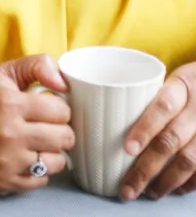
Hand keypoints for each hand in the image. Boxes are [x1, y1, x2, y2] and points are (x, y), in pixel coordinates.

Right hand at [0, 54, 74, 194]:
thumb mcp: (4, 72)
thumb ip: (37, 65)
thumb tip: (63, 84)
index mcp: (9, 103)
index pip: (62, 111)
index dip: (57, 107)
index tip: (46, 106)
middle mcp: (8, 134)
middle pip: (65, 138)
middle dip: (59, 129)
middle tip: (44, 124)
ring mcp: (6, 161)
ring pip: (57, 162)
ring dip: (50, 151)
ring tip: (35, 140)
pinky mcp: (4, 181)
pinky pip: (42, 181)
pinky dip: (38, 170)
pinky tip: (23, 156)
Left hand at [121, 63, 195, 200]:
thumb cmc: (180, 80)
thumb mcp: (164, 75)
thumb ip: (137, 87)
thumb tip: (82, 94)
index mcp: (182, 85)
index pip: (162, 107)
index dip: (145, 128)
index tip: (127, 148)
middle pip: (172, 141)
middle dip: (147, 168)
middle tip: (127, 187)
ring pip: (190, 160)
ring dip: (166, 181)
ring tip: (146, 193)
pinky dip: (188, 183)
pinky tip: (171, 189)